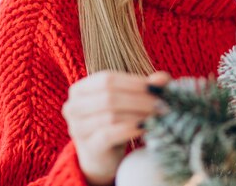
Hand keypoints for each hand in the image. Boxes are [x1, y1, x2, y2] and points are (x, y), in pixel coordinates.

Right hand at [62, 71, 170, 185]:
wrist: (102, 157)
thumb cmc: (115, 123)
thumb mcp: (127, 100)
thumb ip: (143, 87)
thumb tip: (162, 78)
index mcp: (80, 89)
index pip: (107, 78)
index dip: (134, 82)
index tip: (158, 88)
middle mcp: (73, 106)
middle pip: (109, 96)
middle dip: (140, 99)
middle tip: (162, 104)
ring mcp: (77, 128)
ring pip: (110, 115)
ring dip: (138, 114)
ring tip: (157, 116)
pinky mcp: (88, 147)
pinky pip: (110, 134)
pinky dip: (131, 129)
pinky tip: (146, 128)